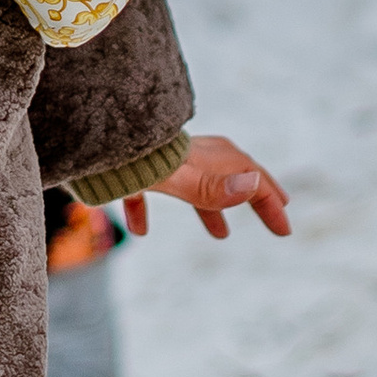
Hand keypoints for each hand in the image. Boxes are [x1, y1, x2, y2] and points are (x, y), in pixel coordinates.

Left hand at [123, 134, 289, 242]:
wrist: (92, 141)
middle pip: (229, 176)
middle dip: (252, 196)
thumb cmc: (135, 159)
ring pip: (193, 185)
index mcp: (208, 158)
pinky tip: (141, 231)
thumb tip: (254, 183)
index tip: (284, 230)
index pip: (250, 180)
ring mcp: (161, 161)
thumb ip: (212, 186)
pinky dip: (147, 210)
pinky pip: (145, 191)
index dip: (271, 204)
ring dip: (210, 208)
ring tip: (222, 235)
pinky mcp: (130, 169)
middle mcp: (190, 156)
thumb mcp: (177, 178)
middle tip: (275, 212)